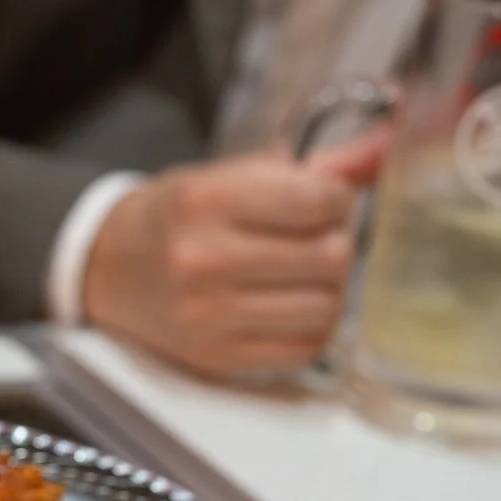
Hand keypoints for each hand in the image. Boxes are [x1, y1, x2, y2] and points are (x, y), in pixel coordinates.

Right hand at [80, 132, 388, 378]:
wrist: (108, 269)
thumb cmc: (180, 216)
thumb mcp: (232, 176)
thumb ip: (315, 165)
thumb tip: (392, 143)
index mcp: (207, 199)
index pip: (317, 200)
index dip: (336, 199)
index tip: (320, 202)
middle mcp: (204, 259)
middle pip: (330, 257)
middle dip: (336, 244)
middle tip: (314, 240)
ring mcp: (209, 315)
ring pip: (325, 308)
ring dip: (329, 290)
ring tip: (305, 277)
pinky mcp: (217, 357)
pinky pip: (303, 348)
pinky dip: (311, 327)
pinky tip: (291, 308)